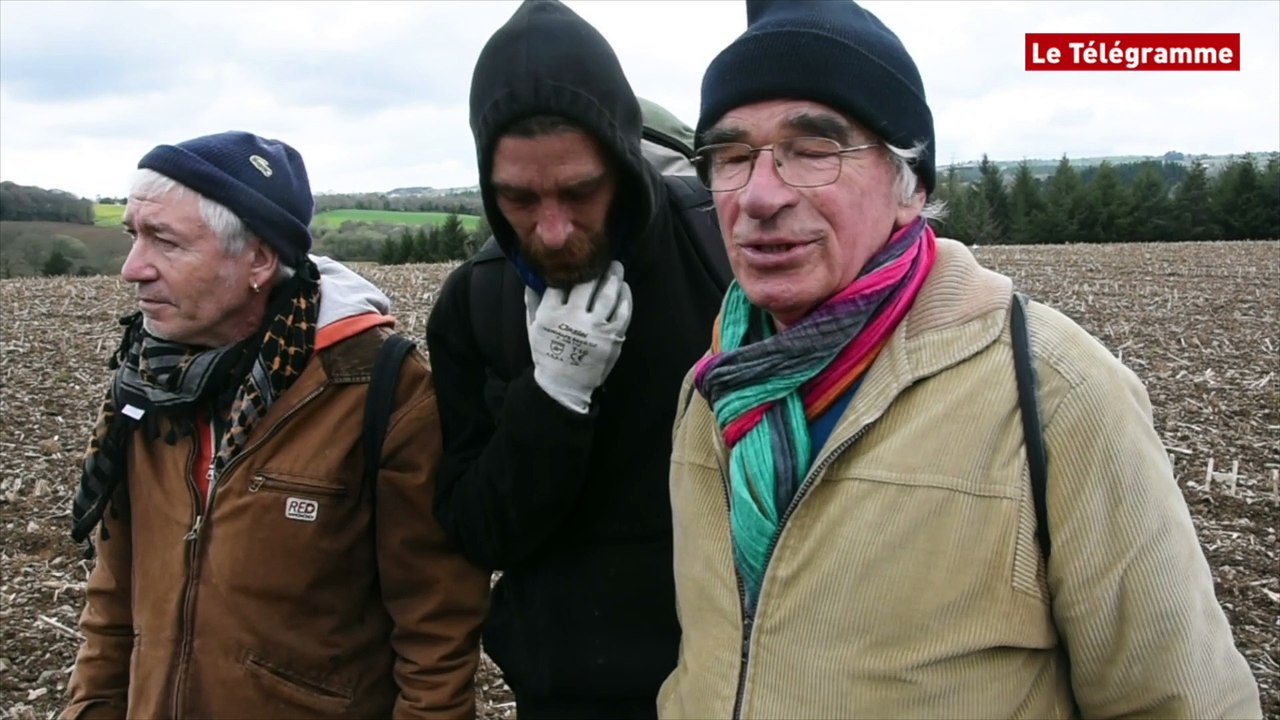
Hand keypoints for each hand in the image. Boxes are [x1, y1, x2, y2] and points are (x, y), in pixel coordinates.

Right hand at [524, 261, 632, 413]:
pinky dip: (625, 297)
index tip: (578, 258)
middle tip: (603, 257)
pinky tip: (624, 288)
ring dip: (615, 277)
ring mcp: (595, 327)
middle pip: (587, 284)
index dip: (571, 268)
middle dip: (597, 267)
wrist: (564, 385)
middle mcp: (573, 318)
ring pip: (609, 294)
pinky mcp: (612, 337)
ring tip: (617, 267)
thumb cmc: (547, 354)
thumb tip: (532, 277)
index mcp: (551, 313)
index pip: (561, 282)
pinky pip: (624, 311)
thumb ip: (532, 301)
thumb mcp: (532, 328)